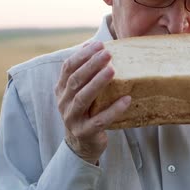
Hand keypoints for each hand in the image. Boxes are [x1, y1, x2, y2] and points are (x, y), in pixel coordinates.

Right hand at [55, 41, 130, 163]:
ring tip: (113, 70)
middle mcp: (64, 102)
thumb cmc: (87, 111)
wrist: (82, 144)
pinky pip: (100, 120)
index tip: (98, 44)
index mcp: (62, 89)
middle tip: (108, 53)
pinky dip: (114, 109)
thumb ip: (87, 73)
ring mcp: (72, 118)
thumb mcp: (82, 91)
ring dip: (98, 83)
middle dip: (91, 65)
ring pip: (83, 98)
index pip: (68, 68)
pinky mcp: (85, 132)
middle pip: (76, 80)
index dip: (82, 55)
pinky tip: (126, 99)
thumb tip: (98, 45)